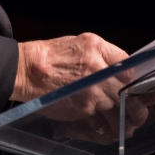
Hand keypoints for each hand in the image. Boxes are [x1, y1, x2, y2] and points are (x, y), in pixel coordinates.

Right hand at [12, 32, 127, 104]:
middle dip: (120, 91)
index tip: (123, 79)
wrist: (27, 71)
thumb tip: (119, 68)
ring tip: (94, 97)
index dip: (126, 75)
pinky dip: (94, 110)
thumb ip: (102, 54)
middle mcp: (97, 69)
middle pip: (123, 87)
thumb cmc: (51, 55)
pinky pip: (98, 112)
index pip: (127, 66)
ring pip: (112, 102)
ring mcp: (92, 90)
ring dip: (107, 102)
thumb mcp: (79, 42)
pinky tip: (84, 103)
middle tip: (113, 92)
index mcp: (97, 48)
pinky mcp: (84, 108)